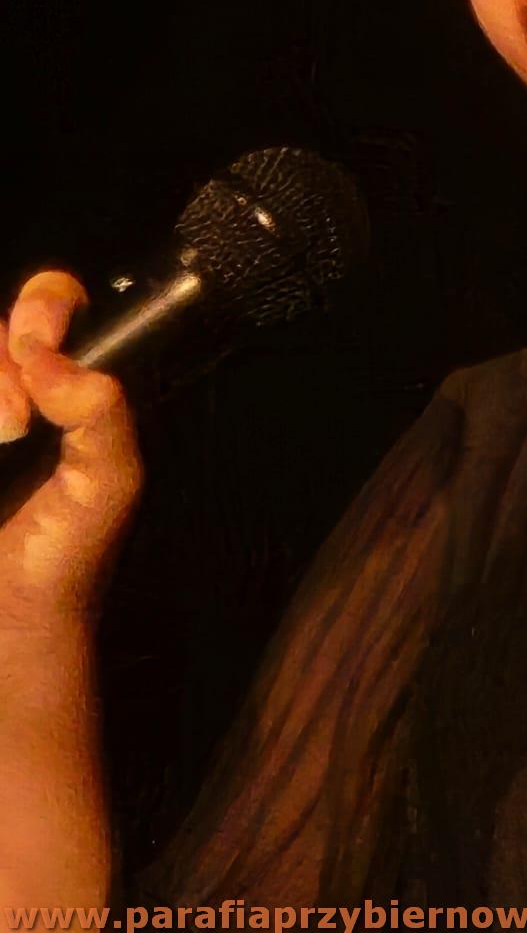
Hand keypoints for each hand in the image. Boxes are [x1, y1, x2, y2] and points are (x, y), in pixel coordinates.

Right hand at [0, 271, 142, 627]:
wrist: (7, 628)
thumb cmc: (65, 559)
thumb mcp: (111, 481)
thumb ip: (101, 409)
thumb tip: (49, 358)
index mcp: (63, 385)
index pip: (53, 304)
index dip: (44, 307)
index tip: (36, 344)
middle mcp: (11, 392)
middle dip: (2, 358)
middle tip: (16, 423)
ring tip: (1, 443)